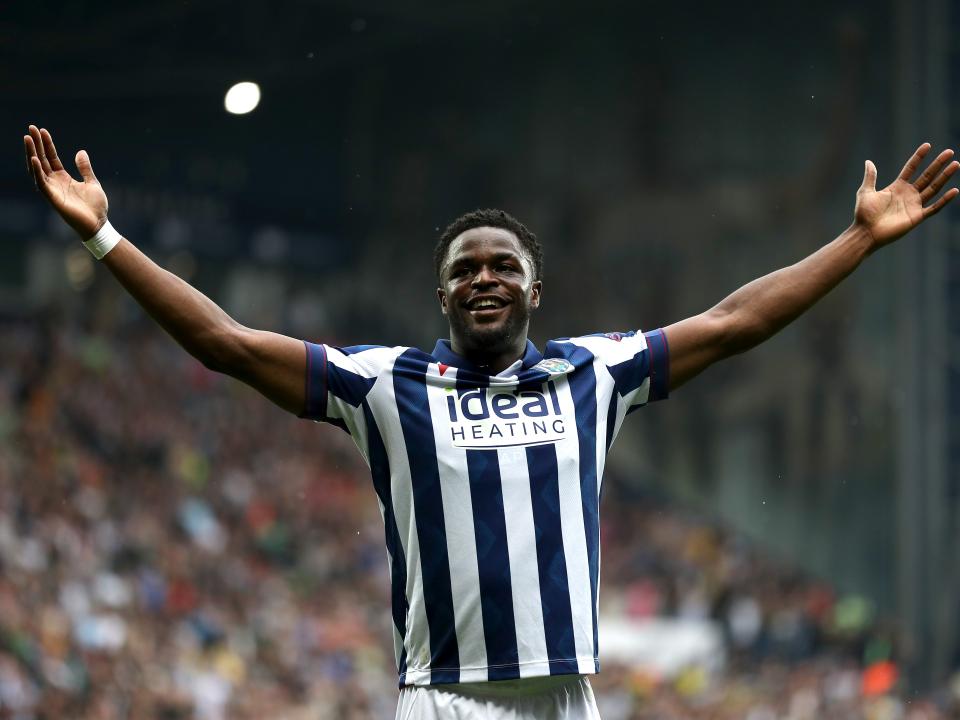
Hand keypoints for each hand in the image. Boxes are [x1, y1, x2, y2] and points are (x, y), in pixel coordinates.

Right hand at [24, 125, 107, 239]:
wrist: (98, 224)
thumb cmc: (95, 206)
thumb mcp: (92, 182)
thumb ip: (85, 168)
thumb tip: (81, 152)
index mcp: (63, 178)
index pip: (51, 157)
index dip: (46, 144)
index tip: (42, 130)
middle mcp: (54, 182)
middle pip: (41, 159)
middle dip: (35, 144)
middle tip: (31, 128)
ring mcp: (52, 189)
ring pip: (37, 168)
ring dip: (31, 153)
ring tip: (28, 138)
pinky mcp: (52, 198)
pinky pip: (41, 182)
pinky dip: (37, 171)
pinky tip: (34, 159)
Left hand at [854, 143, 958, 249]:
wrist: (865, 232)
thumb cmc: (863, 214)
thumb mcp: (866, 192)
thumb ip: (870, 177)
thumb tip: (868, 161)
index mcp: (897, 187)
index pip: (911, 168)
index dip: (919, 157)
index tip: (928, 145)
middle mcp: (908, 194)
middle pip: (926, 176)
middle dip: (938, 164)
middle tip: (949, 152)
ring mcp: (914, 205)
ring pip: (933, 188)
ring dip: (945, 177)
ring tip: (956, 164)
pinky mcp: (917, 217)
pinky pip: (934, 208)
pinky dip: (944, 200)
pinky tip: (954, 190)